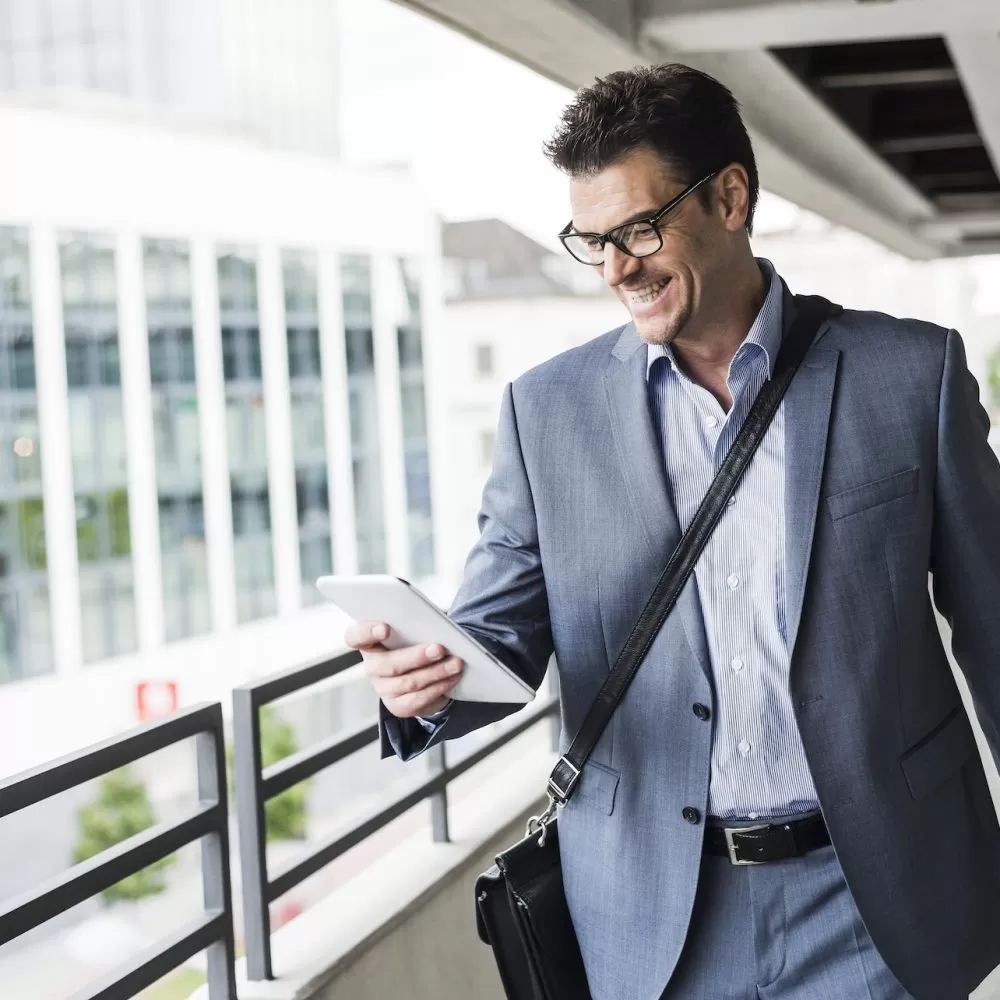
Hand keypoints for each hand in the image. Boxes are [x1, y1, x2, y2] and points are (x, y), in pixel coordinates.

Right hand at [345, 620, 463, 718]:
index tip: (385, 628)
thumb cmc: (415, 643)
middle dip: (416, 656)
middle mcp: (372, 667)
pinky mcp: (398, 706)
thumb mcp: (412, 631)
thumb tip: (435, 626)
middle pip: (388, 665)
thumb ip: (414, 625)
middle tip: (439, 648)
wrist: (422, 673)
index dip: (367, 632)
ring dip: (436, 672)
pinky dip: (439, 686)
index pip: (355, 636)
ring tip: (456, 663)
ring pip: (408, 683)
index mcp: (369, 642)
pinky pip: (419, 699)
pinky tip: (452, 677)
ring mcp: (383, 688)